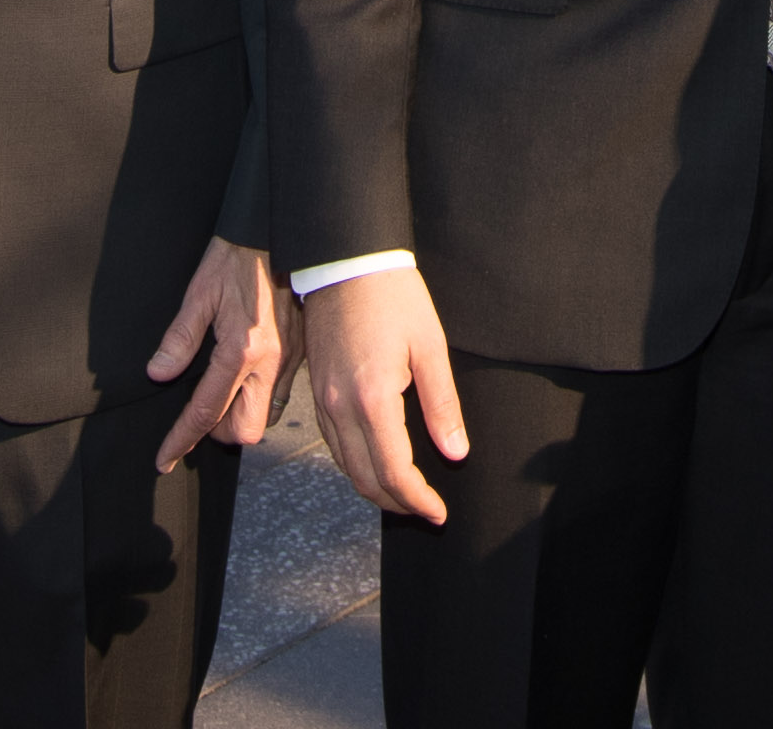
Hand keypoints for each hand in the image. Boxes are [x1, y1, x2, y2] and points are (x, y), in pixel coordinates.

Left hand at [143, 238, 290, 469]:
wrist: (279, 232)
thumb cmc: (238, 257)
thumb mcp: (200, 293)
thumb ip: (179, 338)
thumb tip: (158, 373)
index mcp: (242, 350)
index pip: (206, 412)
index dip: (181, 440)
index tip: (165, 459)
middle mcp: (270, 363)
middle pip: (246, 430)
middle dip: (219, 433)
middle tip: (200, 415)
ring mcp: (289, 361)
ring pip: (267, 417)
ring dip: (241, 416)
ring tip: (221, 396)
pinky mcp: (299, 354)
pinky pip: (279, 394)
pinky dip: (258, 398)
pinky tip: (244, 378)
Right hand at [303, 262, 467, 524]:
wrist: (345, 260)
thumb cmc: (392, 296)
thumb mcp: (429, 347)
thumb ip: (442, 405)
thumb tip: (455, 452)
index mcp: (373, 400)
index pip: (395, 472)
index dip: (418, 500)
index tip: (438, 512)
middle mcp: (341, 408)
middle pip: (365, 479)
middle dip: (397, 503)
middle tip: (426, 510)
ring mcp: (323, 401)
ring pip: (346, 466)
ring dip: (374, 488)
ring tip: (405, 494)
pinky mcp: (316, 391)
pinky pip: (334, 444)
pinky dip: (355, 465)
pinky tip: (375, 463)